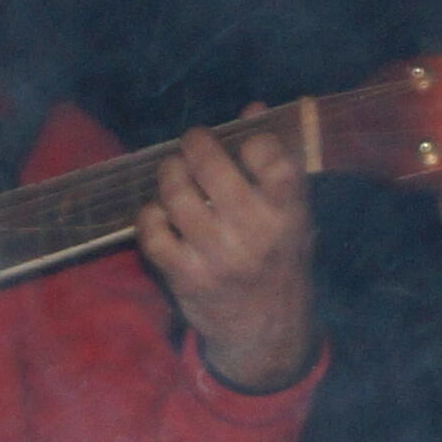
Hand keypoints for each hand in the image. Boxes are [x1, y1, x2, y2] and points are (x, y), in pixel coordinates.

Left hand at [135, 124, 315, 391]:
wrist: (267, 332)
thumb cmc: (279, 260)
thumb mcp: (291, 215)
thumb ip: (275, 163)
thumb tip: (253, 108)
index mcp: (288, 214)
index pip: (272, 158)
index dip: (252, 140)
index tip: (243, 143)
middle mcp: (255, 234)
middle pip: (212, 168)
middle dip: (195, 144)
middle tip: (192, 143)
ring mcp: (218, 257)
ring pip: (177, 195)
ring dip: (169, 175)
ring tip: (173, 173)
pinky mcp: (187, 277)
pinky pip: (153, 233)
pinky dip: (150, 216)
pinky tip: (160, 214)